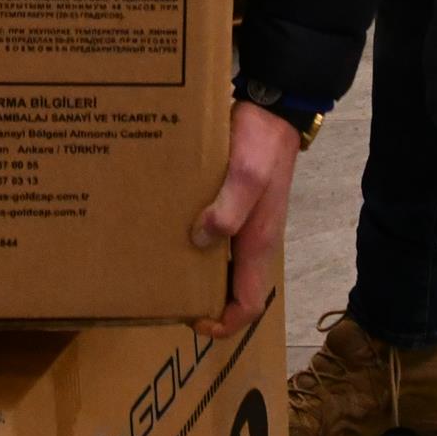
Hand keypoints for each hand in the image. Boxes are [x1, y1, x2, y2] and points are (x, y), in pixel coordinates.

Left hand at [190, 100, 301, 339]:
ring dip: (199, 274)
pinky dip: (198, 245)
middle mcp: (255, 241)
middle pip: (234, 290)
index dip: (225, 324)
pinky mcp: (237, 206)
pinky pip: (218, 239)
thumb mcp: (245, 176)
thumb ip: (226, 212)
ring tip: (162, 265)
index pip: (249, 305)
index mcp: (259, 243)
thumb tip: (199, 242)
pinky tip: (172, 231)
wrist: (274, 111)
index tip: (194, 321)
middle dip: (206, 302)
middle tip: (168, 293)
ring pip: (224, 266)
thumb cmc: (261, 145)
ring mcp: (248, 223)